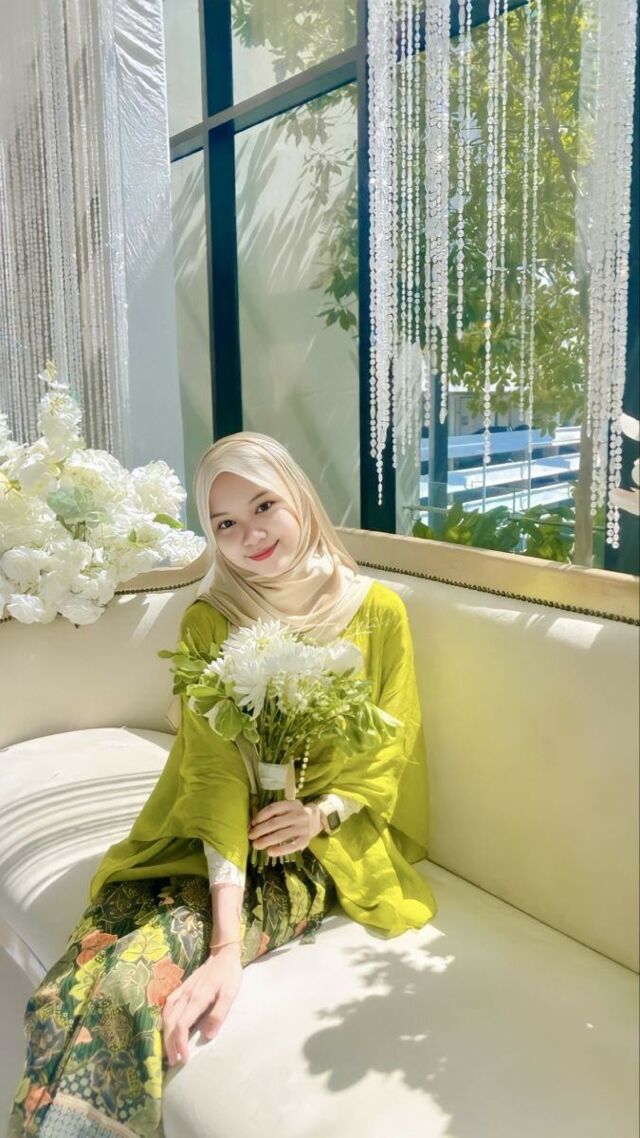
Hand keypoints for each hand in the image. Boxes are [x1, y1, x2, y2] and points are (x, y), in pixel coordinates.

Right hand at [161, 946, 242, 1065]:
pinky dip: (165, 1021)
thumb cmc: (229, 974)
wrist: (223, 954)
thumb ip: (219, 1013)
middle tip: (175, 1062)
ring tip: (170, 1050)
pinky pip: (168, 1007)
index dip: (180, 1043)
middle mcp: (186, 996)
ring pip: (166, 1016)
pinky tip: (168, 1029)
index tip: (185, 1059)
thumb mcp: (230, 993)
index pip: (182, 1025)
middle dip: (170, 1044)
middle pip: (170, 1023)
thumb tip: (208, 1035)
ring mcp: (182, 992)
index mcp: (197, 998)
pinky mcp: (182, 990)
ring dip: (165, 1034)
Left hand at [248, 800, 323, 855]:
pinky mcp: (305, 840)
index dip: (261, 816)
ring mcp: (303, 828)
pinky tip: (270, 852)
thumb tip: (254, 823)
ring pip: (281, 835)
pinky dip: (280, 850)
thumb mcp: (288, 808)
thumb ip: (275, 813)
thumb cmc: (296, 814)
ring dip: (266, 841)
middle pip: (275, 823)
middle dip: (260, 830)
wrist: (317, 819)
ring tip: (256, 845)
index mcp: (292, 804)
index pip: (273, 808)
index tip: (253, 823)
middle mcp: (298, 815)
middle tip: (250, 836)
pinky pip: (291, 846)